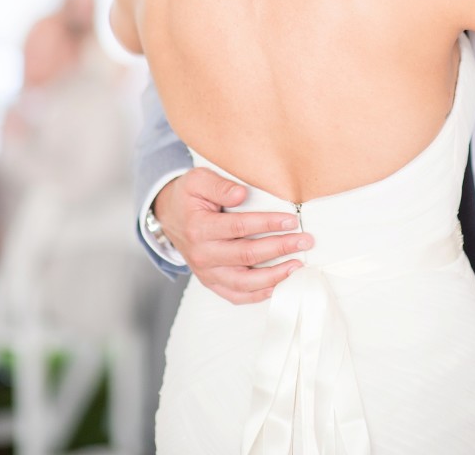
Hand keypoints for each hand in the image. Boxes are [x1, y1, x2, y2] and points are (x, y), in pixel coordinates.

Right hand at [153, 167, 312, 303]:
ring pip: (244, 282)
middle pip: (247, 255)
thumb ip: (219, 186)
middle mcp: (203, 254)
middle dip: (280, 248)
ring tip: (297, 266)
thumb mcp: (197, 180)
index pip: (239, 227)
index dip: (267, 223)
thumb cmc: (188, 197)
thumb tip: (241, 194)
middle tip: (304, 240)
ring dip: (274, 276)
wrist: (170, 217)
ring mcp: (207, 272)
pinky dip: (259, 294)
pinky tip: (278, 285)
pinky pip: (236, 296)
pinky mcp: (212, 282)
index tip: (291, 220)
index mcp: (199, 227)